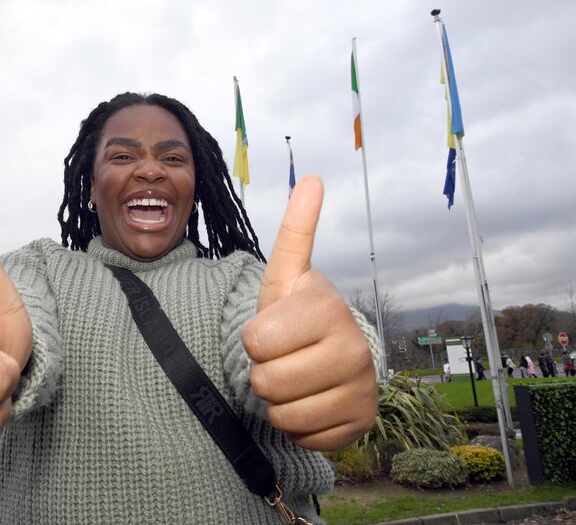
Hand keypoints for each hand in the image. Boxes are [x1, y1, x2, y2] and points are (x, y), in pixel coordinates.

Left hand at [243, 176, 376, 450]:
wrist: (325, 358)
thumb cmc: (295, 317)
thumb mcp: (286, 277)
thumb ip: (295, 232)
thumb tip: (312, 178)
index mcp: (328, 308)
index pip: (256, 341)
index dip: (254, 339)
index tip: (273, 329)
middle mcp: (354, 348)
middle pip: (267, 382)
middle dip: (264, 371)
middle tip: (283, 357)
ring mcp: (362, 389)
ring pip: (283, 414)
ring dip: (278, 400)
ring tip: (295, 378)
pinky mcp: (361, 424)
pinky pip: (304, 438)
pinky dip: (298, 425)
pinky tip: (311, 401)